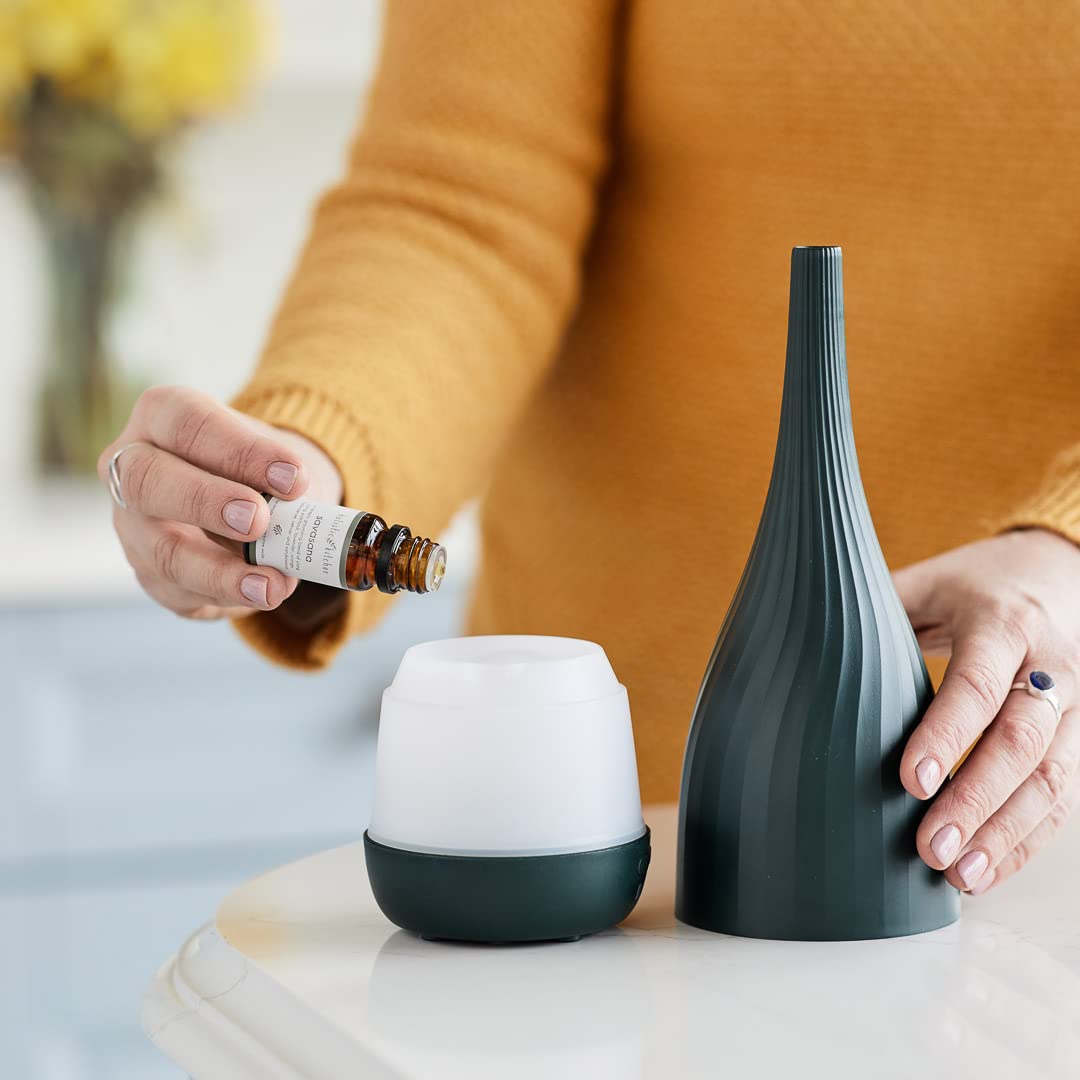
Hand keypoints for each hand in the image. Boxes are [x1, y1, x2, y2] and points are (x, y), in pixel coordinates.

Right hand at [99, 386, 342, 619]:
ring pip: (162, 551)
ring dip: (220, 572)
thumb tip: (297, 525)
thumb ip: (285, 487)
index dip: (240, 452)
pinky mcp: (147, 571)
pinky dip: (224, 594)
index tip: (294, 479)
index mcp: (162, 415)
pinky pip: (178, 589)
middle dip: (206, 502)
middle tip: (260, 521)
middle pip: (147, 481)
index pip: (188, 424)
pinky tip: (259, 594)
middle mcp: (131, 465)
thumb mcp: (276, 460)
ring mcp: (132, 523)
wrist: (255, 496)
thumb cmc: (260, 468)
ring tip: (271, 585)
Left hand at [894, 529, 1079, 894]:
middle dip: (975, 799)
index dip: (946, 733)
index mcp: (1002, 623)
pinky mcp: (1076, 740)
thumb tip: (798, 640)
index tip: (911, 780)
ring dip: (1005, 834)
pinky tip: (985, 872)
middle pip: (1020, 741)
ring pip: (1050, 779)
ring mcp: (1073, 708)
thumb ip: (880, 611)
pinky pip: (1061, 798)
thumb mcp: (928, 582)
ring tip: (958, 877)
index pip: (977, 683)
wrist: (1058, 573)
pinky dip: (1026, 840)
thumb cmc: (974, 584)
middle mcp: (1048, 668)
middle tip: (929, 847)